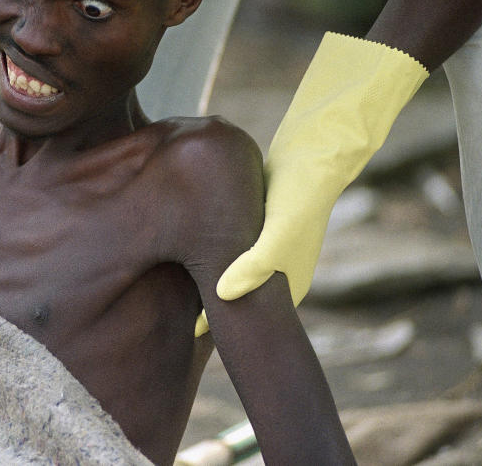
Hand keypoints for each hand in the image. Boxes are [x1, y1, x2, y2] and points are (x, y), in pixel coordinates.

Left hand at [196, 32, 426, 335]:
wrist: (319, 149)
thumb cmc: (302, 194)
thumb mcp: (278, 230)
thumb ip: (253, 265)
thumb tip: (222, 294)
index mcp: (284, 283)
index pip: (241, 317)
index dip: (211, 324)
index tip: (178, 332)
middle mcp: (276, 269)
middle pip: (231, 295)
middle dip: (202, 300)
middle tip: (161, 301)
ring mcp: (267, 245)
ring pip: (224, 268)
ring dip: (200, 271)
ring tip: (166, 274)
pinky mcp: (258, 221)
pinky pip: (224, 243)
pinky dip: (205, 245)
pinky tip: (182, 239)